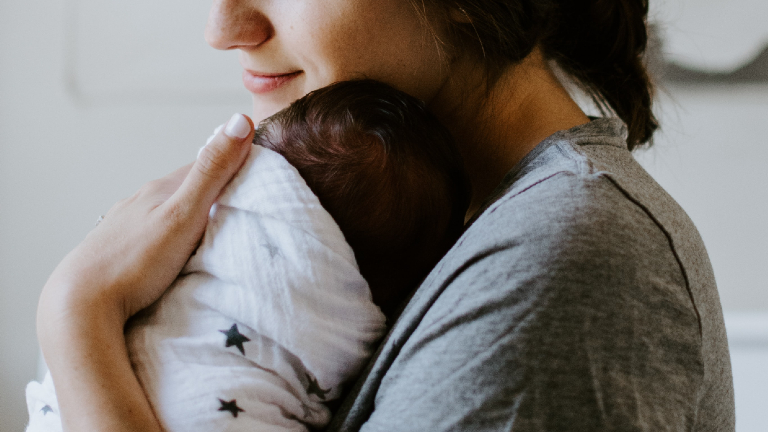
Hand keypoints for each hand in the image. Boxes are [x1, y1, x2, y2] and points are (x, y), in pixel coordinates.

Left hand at [36, 113, 253, 431]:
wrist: (80, 305)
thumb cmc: (135, 262)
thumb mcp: (184, 214)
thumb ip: (213, 171)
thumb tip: (240, 119)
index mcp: (160, 190)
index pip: (204, 165)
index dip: (232, 164)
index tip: (258, 172)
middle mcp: (140, 202)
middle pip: (184, 188)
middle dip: (212, 191)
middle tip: (242, 204)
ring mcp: (125, 226)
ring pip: (165, 211)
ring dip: (189, 215)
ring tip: (211, 230)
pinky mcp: (116, 250)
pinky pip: (150, 234)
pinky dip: (168, 236)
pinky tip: (171, 252)